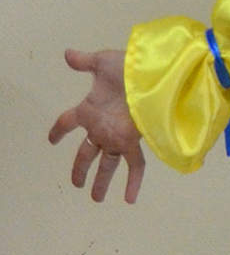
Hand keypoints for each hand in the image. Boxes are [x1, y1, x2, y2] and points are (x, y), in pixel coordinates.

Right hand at [48, 48, 147, 203]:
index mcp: (90, 109)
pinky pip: (133, 166)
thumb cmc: (126, 69)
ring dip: (101, 181)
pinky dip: (132, 183)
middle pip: (88, 152)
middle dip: (81, 168)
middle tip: (76, 184)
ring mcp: (116, 136)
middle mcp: (102, 127)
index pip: (68, 122)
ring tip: (95, 199)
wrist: (151, 75)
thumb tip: (67, 54)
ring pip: (107, 163)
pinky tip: (129, 200)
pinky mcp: (132, 141)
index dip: (59, 130)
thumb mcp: (102, 63)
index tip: (52, 139)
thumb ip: (84, 62)